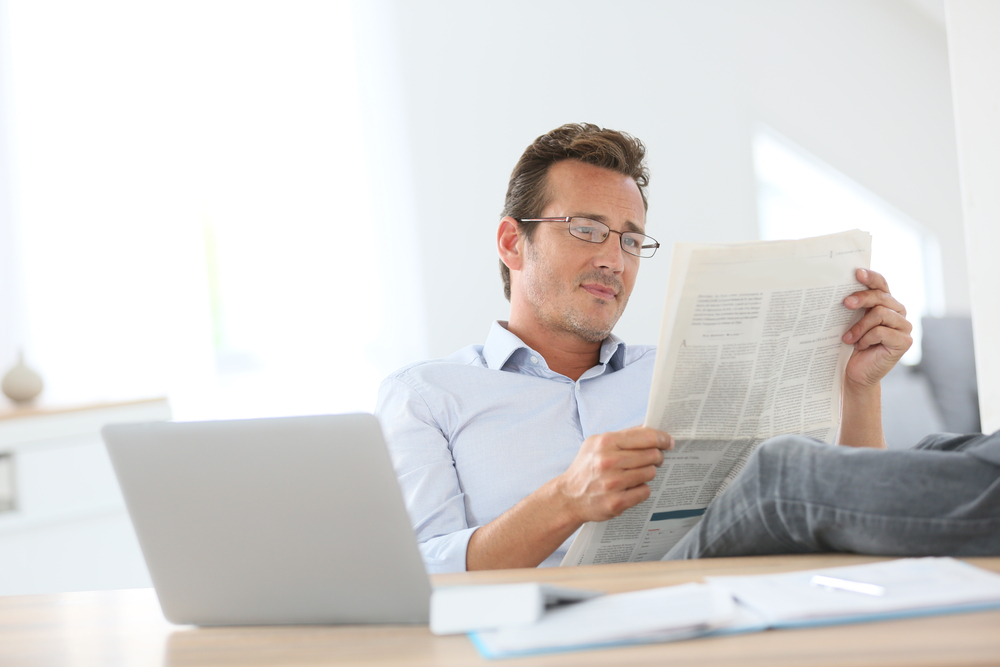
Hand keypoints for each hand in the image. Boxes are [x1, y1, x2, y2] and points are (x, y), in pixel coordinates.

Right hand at [555, 427, 672, 523]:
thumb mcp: (596, 443)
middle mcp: (608, 461)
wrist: (568, 496)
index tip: (668, 442)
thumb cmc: (586, 468)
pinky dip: (641, 489)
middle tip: (655, 459)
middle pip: (652, 455)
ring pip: (650, 473)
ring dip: (647, 473)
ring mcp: (613, 483)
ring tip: (636, 474)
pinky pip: (644, 491)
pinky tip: (630, 487)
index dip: (662, 438)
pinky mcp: (617, 502)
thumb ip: (622, 436)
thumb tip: (649, 429)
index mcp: (605, 442)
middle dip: (657, 456)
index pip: (646, 437)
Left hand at [841, 268, 912, 389]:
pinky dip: (867, 338)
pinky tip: (860, 346)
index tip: (856, 273)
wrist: (855, 373)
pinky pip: (882, 332)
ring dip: (860, 326)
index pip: (881, 284)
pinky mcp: (904, 342)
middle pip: (881, 297)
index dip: (871, 277)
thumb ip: (854, 306)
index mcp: (886, 304)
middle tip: (845, 303)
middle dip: (862, 298)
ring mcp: (904, 327)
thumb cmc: (851, 346)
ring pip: (881, 313)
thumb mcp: (851, 322)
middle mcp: (898, 312)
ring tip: (848, 338)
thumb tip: (842, 290)